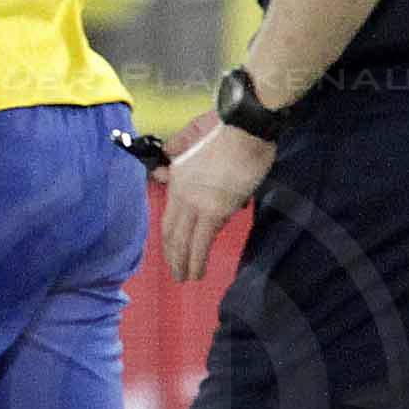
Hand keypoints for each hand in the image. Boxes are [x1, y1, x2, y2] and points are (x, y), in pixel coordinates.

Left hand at [158, 112, 273, 283]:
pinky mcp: (216, 210)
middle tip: (176, 274)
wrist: (245, 129)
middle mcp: (182, 195)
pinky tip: (198, 272)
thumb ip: (175, 155)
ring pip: (184, 242)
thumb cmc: (225, 133)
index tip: (170, 254)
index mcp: (177, 181)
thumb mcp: (191, 140)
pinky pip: (202, 242)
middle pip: (172, 234)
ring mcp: (197, 204)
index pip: (167, 219)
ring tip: (185, 278)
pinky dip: (198, 260)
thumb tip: (163, 171)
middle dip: (173, 257)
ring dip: (184, 263)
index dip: (168, 240)